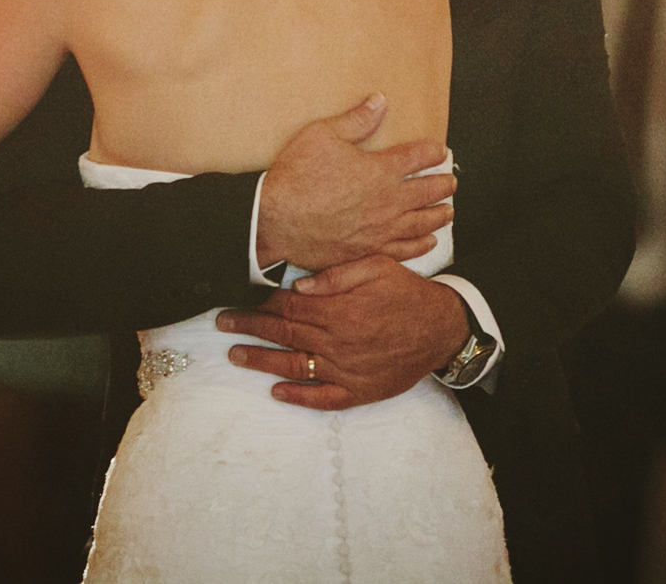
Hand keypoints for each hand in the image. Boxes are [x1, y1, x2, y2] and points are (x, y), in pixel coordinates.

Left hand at [217, 255, 470, 409]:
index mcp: (339, 310)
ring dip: (261, 361)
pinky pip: (322, 398)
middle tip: (223, 324)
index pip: (289, 306)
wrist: (442, 329)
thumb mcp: (377, 266)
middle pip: (284, 333)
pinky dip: (298, 397)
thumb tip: (297, 285)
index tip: (241, 300)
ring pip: (294, 366)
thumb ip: (336, 274)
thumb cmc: (408, 293)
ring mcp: (346, 370)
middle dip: (249, 328)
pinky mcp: (359, 391)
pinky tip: (277, 393)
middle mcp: (338, 342)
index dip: (262, 303)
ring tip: (236, 356)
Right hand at [255, 95, 455, 270]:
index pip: (419, 157)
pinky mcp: (368, 251)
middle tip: (451, 182)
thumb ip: (357, 120)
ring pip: (422, 222)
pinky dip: (420, 245)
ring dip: (439, 215)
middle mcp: (388, 201)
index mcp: (381, 170)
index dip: (433, 152)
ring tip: (448, 212)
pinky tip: (428, 242)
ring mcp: (380, 229)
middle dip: (444, 185)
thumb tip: (379, 101)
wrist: (274, 220)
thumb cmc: (296, 176)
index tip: (440, 151)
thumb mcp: (323, 135)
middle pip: (429, 192)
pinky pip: (404, 250)